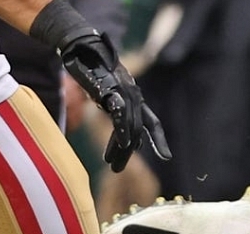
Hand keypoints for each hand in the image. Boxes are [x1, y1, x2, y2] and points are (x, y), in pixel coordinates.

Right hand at [60, 32, 170, 171]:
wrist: (82, 47)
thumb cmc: (93, 70)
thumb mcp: (108, 93)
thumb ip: (116, 110)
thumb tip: (118, 129)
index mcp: (135, 99)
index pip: (153, 123)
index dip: (159, 140)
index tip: (166, 157)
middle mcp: (135, 97)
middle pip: (138, 131)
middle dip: (128, 152)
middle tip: (117, 170)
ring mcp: (125, 93)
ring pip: (131, 127)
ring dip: (123, 149)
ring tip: (113, 165)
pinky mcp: (113, 91)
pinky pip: (120, 115)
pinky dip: (122, 131)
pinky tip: (123, 144)